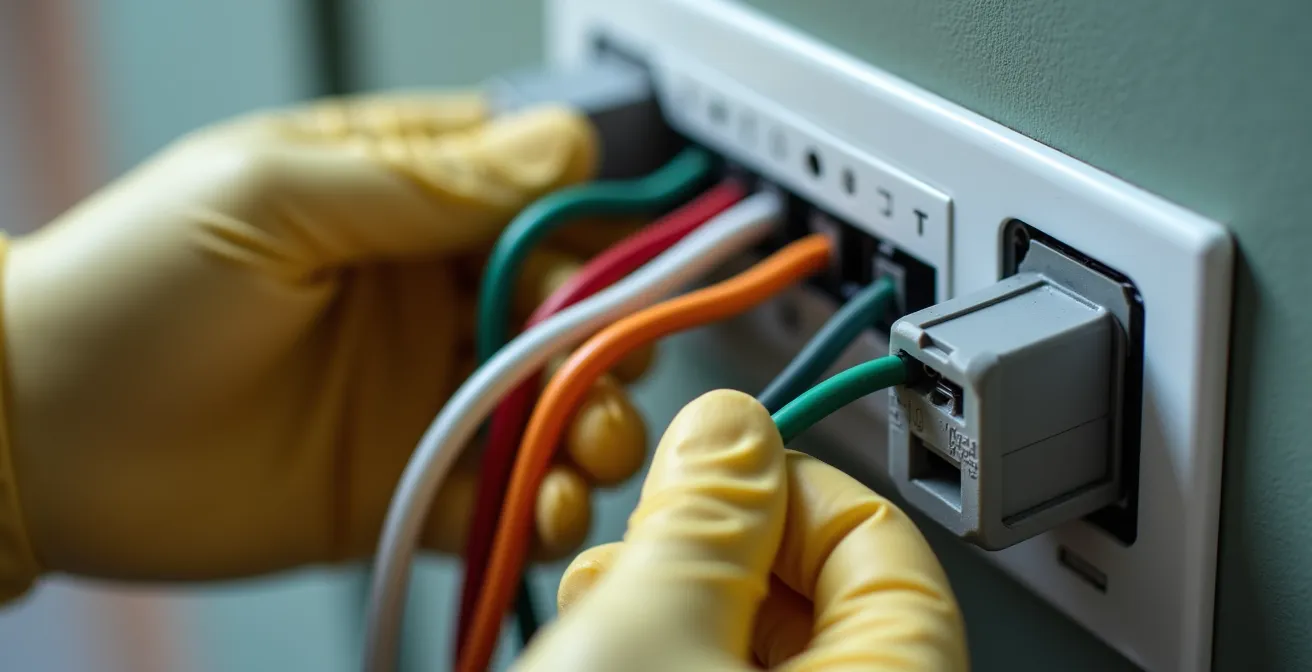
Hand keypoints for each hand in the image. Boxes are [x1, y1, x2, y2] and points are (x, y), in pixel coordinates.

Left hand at [0, 92, 650, 597]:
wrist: (36, 441)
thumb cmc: (128, 287)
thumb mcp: (274, 194)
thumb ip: (425, 179)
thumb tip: (559, 146)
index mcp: (399, 203)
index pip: (535, 201)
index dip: (595, 231)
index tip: (629, 268)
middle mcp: (423, 295)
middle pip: (560, 310)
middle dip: (606, 341)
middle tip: (614, 371)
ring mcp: (419, 393)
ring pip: (546, 404)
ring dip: (591, 427)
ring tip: (591, 449)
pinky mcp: (404, 483)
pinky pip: (498, 496)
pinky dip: (540, 509)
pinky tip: (547, 510)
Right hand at [515, 390, 967, 670]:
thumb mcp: (644, 628)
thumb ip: (704, 507)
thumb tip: (732, 422)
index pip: (879, 535)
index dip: (784, 478)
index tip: (711, 463)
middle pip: (818, 591)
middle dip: (713, 544)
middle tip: (642, 539)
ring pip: (762, 646)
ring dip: (674, 600)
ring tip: (600, 604)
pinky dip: (668, 656)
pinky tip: (601, 649)